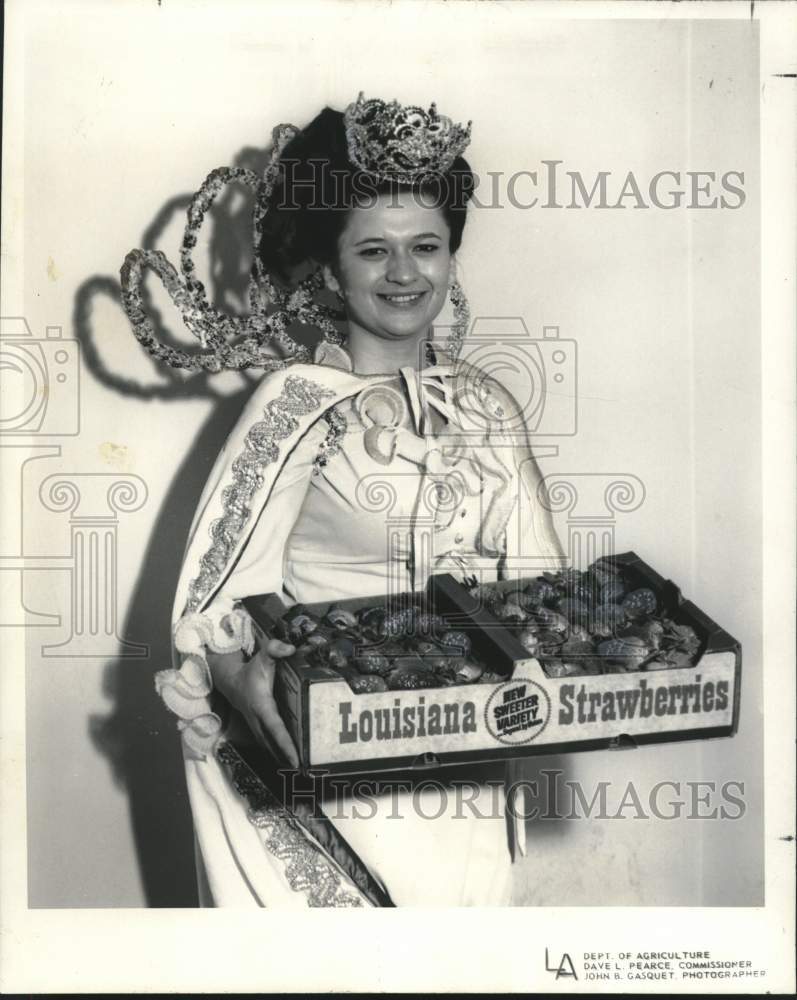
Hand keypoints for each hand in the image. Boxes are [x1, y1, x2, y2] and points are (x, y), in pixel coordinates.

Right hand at [210, 637, 298, 767]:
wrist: (231, 681)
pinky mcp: (259, 729)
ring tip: (302, 772)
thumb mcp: (263, 656)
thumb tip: (291, 649)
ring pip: (271, 748)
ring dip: (284, 760)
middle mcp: (259, 721)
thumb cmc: (251, 670)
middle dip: (288, 759)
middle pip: (274, 745)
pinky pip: (270, 745)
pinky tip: (292, 763)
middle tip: (305, 772)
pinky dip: (280, 754)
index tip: (295, 759)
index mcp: (262, 706)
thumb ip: (276, 649)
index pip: (276, 728)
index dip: (285, 744)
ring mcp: (257, 727)